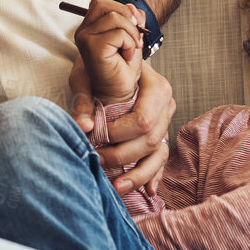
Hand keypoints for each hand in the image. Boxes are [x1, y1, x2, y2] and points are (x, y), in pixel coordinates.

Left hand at [67, 57, 175, 197]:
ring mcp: (165, 122)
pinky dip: (153, 176)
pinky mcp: (159, 135)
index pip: (142, 120)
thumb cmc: (98, 66)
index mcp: (155, 88)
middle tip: (97, 162)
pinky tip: (148, 193)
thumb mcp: (87, 76)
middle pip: (150, 140)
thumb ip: (84, 101)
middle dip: (123, 156)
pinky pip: (160, 160)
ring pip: (158, 154)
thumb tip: (83, 127)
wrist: (110, 57)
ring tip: (118, 188)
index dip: (118, 135)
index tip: (94, 138)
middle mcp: (166, 106)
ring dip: (139, 175)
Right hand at [72, 0, 144, 102]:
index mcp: (89, 27)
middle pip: (104, 4)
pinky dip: (130, 44)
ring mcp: (85, 39)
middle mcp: (83, 31)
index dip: (121, 9)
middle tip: (132, 39)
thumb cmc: (123, 66)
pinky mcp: (93, 48)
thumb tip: (132, 7)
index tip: (133, 25)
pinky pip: (119, 33)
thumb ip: (132, 17)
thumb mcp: (132, 35)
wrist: (121, 91)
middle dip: (126, 18)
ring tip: (128, 50)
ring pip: (115, 17)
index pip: (101, 2)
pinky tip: (126, 56)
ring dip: (131, 34)